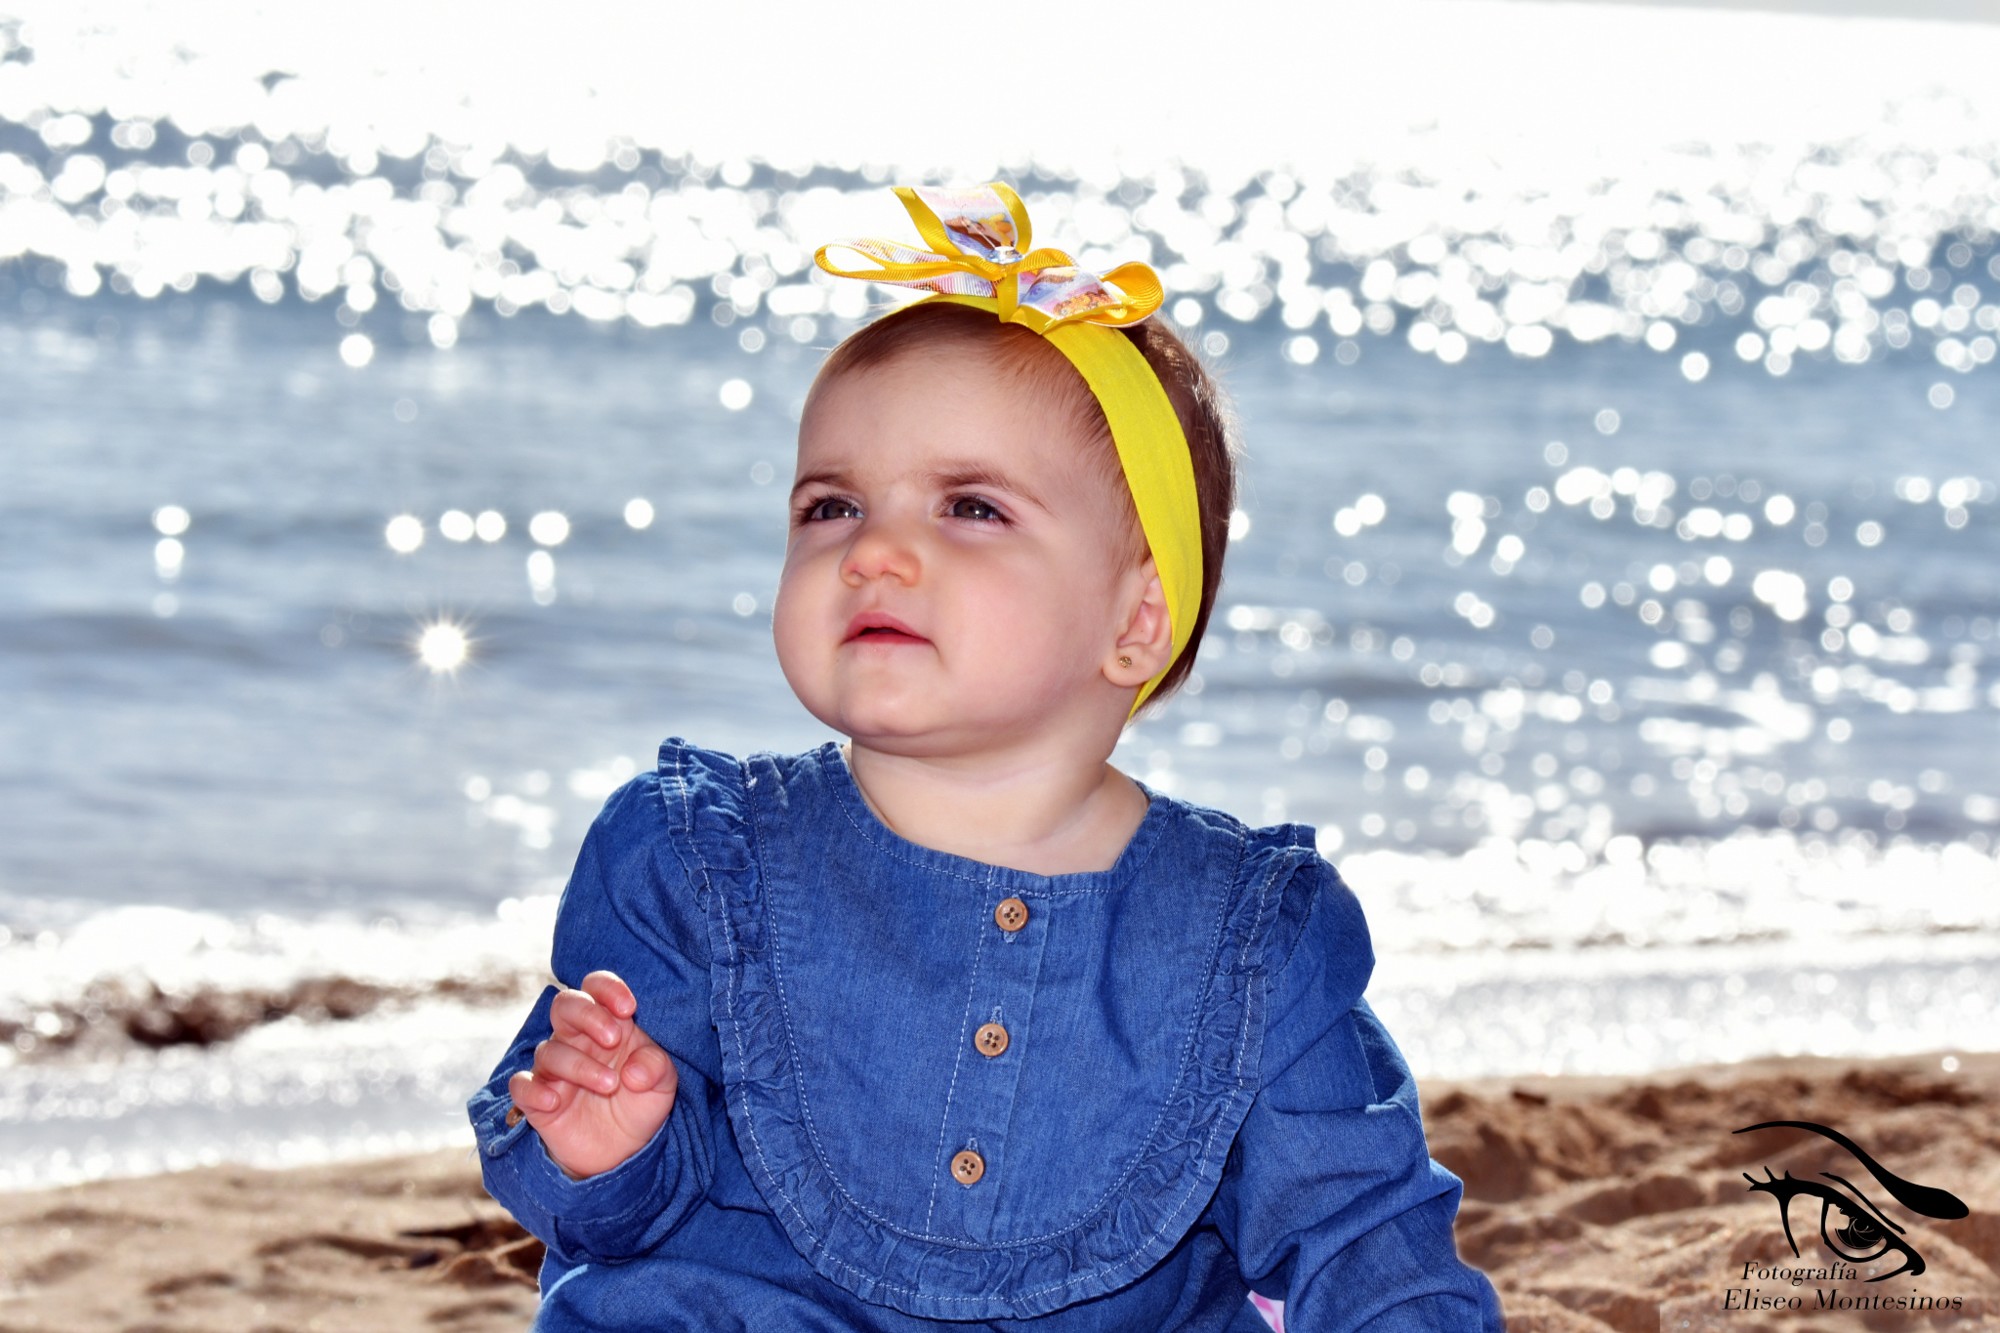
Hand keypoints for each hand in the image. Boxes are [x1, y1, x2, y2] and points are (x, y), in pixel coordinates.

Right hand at [508, 971, 678, 1178]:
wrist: (621, 1151)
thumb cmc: (639, 1103)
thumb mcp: (662, 1086)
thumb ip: (657, 1068)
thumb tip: (634, 1071)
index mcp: (608, 1024)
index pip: (595, 987)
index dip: (607, 988)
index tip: (628, 1008)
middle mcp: (577, 1040)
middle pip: (565, 1005)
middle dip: (588, 1015)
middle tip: (614, 1038)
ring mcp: (554, 1069)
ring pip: (550, 1050)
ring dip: (580, 1066)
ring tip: (610, 1086)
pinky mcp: (537, 1100)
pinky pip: (521, 1085)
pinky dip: (532, 1090)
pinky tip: (554, 1101)